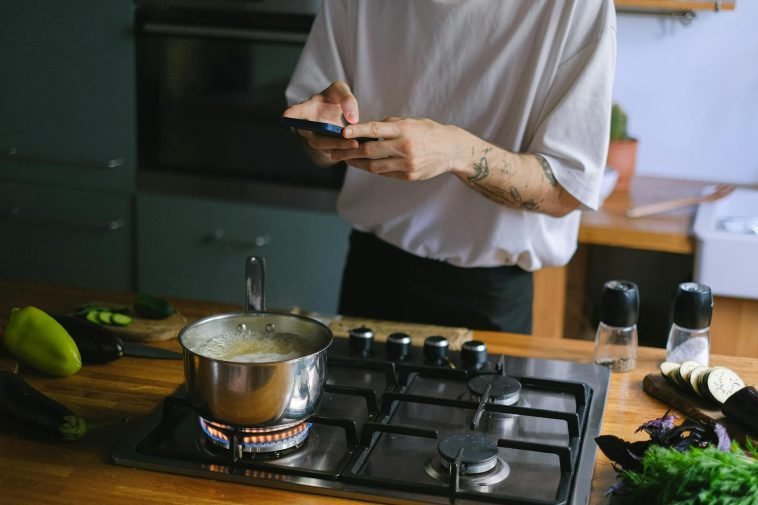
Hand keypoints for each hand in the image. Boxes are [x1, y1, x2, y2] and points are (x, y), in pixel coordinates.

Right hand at [283, 81, 360, 155]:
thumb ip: (347, 98)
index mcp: (305, 110)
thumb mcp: (339, 90)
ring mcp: (315, 141)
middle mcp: (307, 128)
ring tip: (356, 144)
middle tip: (350, 141)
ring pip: (326, 148)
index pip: (295, 112)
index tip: (287, 116)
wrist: (332, 112)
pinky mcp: (325, 150)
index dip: (291, 114)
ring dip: (341, 147)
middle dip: (332, 141)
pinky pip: (334, 153)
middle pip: (316, 139)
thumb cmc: (331, 99)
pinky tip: (358, 149)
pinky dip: (346, 152)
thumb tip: (353, 119)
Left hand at [331, 117, 470, 180]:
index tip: (342, 132)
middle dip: (350, 152)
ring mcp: (407, 164)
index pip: (376, 129)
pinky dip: (374, 169)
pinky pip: (385, 173)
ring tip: (346, 160)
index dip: (357, 131)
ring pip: (375, 166)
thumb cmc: (429, 132)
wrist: (452, 150)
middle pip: (370, 151)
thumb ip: (390, 125)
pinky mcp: (409, 176)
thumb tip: (366, 129)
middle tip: (335, 151)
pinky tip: (365, 165)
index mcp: (405, 129)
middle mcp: (405, 147)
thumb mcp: (412, 122)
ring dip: (358, 163)